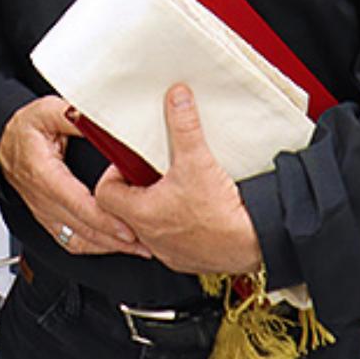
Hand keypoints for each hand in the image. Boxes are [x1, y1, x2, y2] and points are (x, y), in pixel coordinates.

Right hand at [0, 97, 150, 257]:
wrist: (2, 142)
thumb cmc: (24, 129)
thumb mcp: (46, 111)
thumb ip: (74, 116)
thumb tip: (99, 122)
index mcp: (43, 174)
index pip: (76, 204)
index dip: (104, 219)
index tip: (128, 226)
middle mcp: (44, 200)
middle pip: (82, 229)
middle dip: (116, 239)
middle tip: (146, 241)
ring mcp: (46, 214)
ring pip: (78, 241)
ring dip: (109, 247)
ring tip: (137, 248)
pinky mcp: (49, 220)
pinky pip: (72, 242)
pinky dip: (95, 247)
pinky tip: (114, 246)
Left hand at [93, 85, 261, 274]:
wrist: (254, 242)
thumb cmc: (222, 214)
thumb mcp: (197, 159)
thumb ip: (184, 124)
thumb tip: (177, 99)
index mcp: (142, 213)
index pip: (105, 193)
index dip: (113, 174)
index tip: (128, 164)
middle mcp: (150, 237)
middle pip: (125, 210)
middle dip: (136, 188)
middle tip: (150, 172)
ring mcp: (168, 251)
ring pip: (147, 228)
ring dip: (155, 207)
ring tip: (172, 189)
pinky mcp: (187, 260)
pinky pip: (170, 242)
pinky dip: (175, 225)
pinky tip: (191, 210)